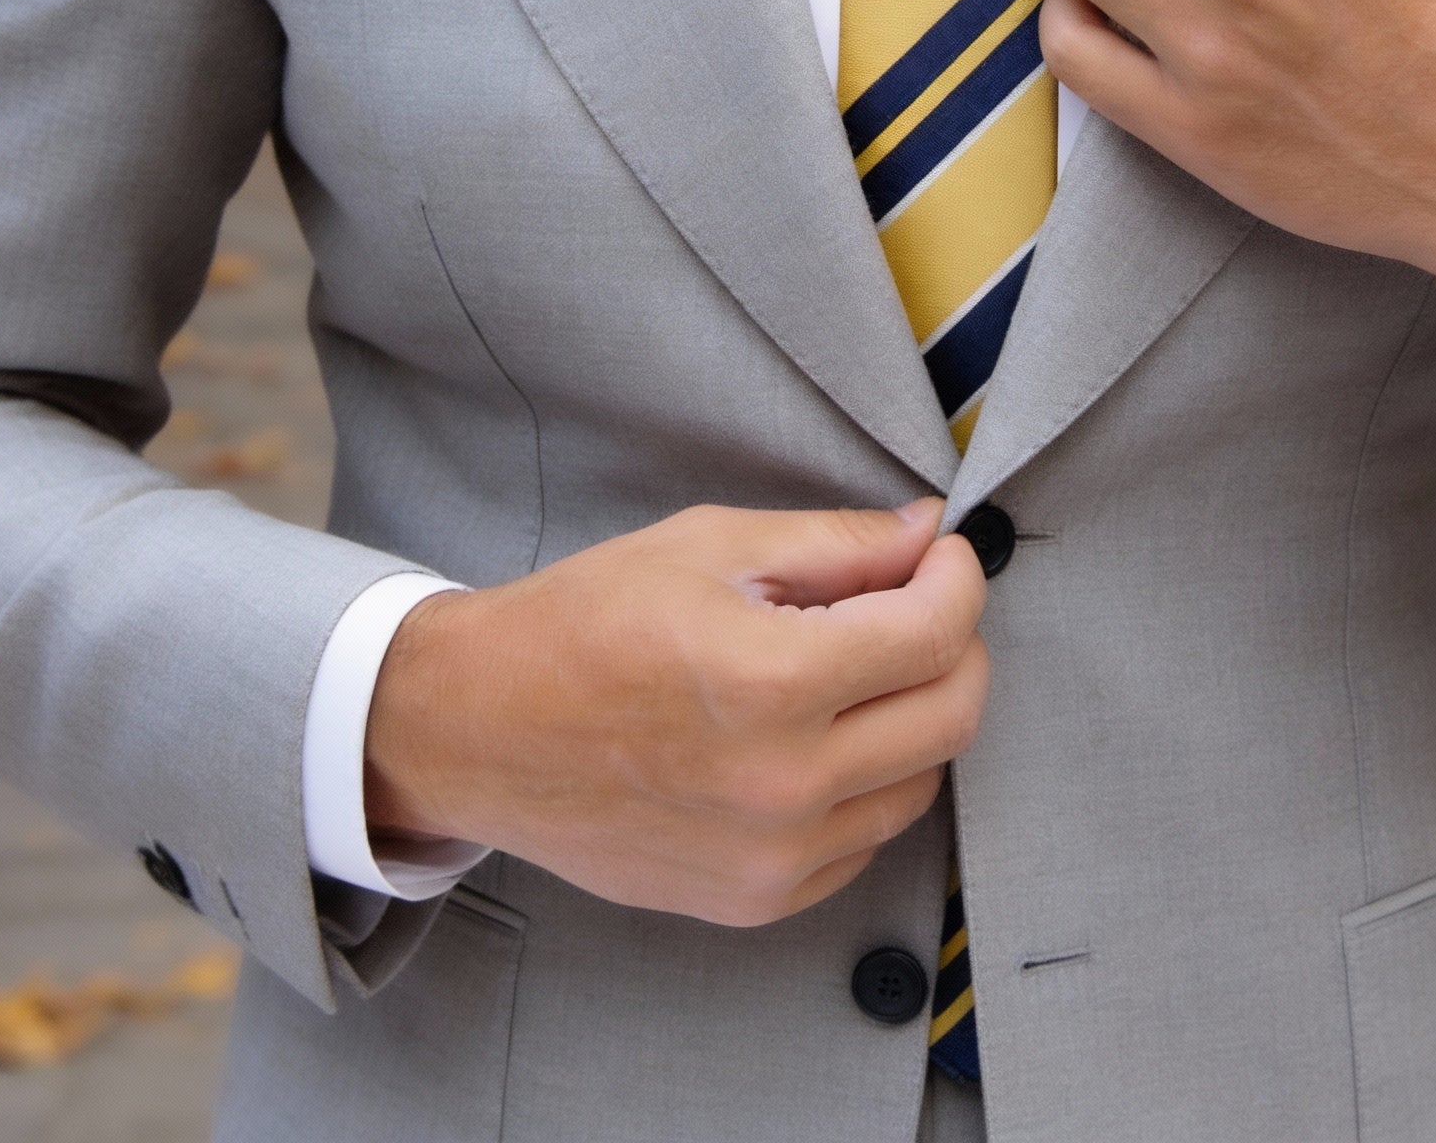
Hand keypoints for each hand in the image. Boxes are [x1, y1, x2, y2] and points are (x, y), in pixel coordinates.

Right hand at [363, 500, 988, 926]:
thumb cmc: (583, 621)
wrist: (477, 729)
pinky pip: (864, 840)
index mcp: (772, 682)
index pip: (936, 633)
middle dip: (956, 643)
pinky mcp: (753, 901)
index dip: (958, 578)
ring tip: (854, 670)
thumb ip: (836, 544)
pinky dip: (866, 783)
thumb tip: (928, 533)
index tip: (942, 555)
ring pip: (920, 783)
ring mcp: (772, 859)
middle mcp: (784, 786)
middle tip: (915, 603)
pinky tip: (814, 736)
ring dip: (914, 716)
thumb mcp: (710, 546)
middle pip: (953, 715)